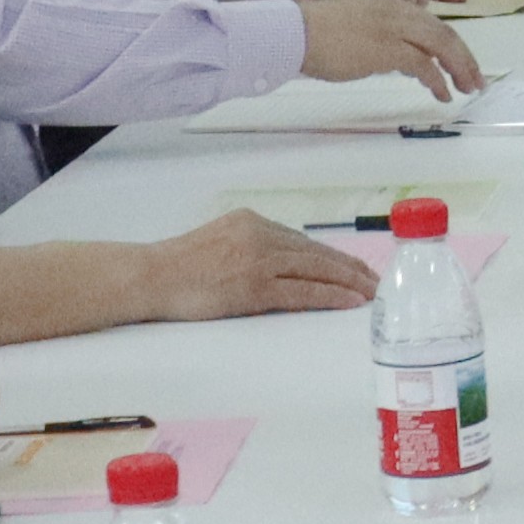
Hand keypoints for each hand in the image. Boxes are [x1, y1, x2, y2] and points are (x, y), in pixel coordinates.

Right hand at [157, 208, 377, 322]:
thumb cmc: (178, 268)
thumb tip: (284, 264)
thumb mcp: (219, 243)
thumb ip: (251, 247)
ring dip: (348, 282)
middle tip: (375, 280)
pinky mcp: (254, 285)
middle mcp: (259, 234)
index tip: (354, 265)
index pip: (302, 240)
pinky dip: (331, 296)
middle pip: (316, 251)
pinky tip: (349, 301)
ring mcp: (258, 259)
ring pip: (316, 269)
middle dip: (349, 267)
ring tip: (370, 293)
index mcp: (251, 222)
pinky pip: (303, 291)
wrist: (149, 277)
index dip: (332, 255)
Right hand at [300, 0, 485, 98]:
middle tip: (476, 79)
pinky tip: (442, 94)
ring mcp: (395, 27)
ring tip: (467, 88)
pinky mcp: (389, 48)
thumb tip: (406, 64)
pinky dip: (438, 81)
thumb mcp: (358, 31)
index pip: (431, 23)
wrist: (293, 33)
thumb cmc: (316, 37)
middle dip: (465, 58)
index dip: (449, 44)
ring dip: (459, 69)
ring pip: (443, 46)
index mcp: (390, 2)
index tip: (459, 62)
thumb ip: (385, 43)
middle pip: (444, 34)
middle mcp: (398, 10)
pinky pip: (425, 66)